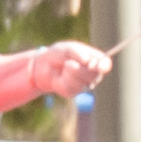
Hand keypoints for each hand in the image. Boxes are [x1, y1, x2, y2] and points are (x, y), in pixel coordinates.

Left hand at [0, 40, 119, 111]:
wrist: (35, 68)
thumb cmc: (53, 56)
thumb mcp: (67, 50)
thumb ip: (82, 55)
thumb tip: (98, 62)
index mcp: (90, 61)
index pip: (104, 64)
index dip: (101, 64)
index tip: (94, 61)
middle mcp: (88, 73)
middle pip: (96, 74)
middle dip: (85, 69)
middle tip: (71, 63)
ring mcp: (80, 83)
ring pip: (86, 82)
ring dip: (75, 75)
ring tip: (64, 69)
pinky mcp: (69, 91)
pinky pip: (73, 88)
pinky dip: (67, 83)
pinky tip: (60, 78)